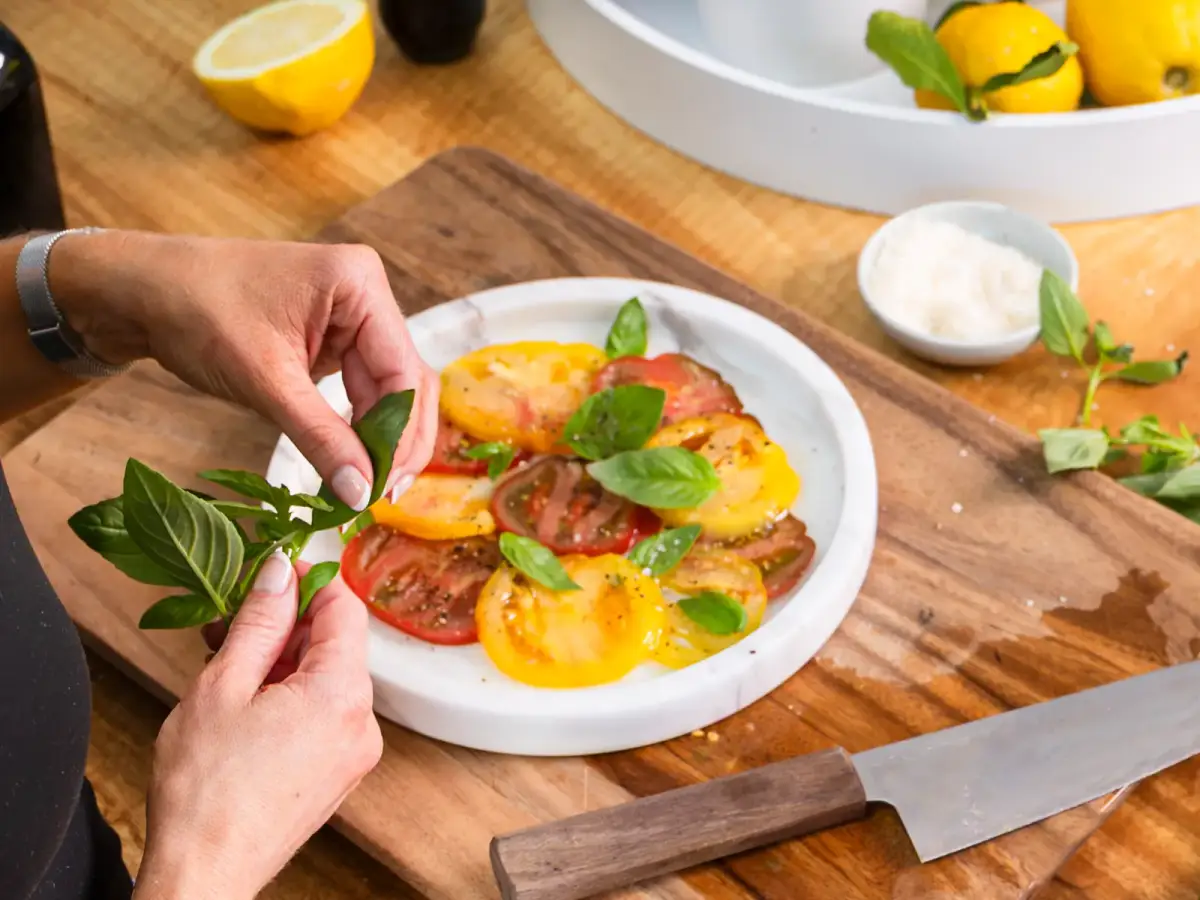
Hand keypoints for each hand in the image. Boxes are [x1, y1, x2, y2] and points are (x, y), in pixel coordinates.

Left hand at [51, 230, 438, 508]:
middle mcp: (367, 294)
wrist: (141, 291)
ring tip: (367, 488)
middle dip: (396, 441)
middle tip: (382, 497)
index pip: (402, 372)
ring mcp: (352, 316)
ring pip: (387, 390)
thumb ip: (320, 437)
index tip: (383, 490)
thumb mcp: (265, 381)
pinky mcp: (334, 338)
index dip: (400, 436)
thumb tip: (360, 494)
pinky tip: (352, 461)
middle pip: (405, 381)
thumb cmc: (197, 313)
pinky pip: (360, 387)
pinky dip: (357, 426)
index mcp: (360, 284)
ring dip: (379, 438)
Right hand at [133, 554, 382, 899]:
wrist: (205, 874)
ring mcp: (354, 751)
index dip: (307, 581)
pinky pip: (323, 712)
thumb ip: (259, 621)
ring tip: (226, 661)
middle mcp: (362, 722)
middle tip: (231, 620)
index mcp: (343, 694)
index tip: (271, 573)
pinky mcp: (338, 772)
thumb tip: (279, 572)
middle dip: (286, 625)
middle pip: (336, 644)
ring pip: (327, 678)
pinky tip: (246, 699)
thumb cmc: (206, 791)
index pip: (345, 608)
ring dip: (282, 660)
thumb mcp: (223, 685)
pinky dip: (290, 694)